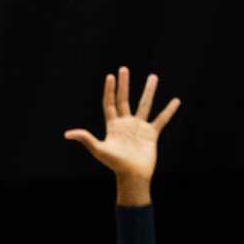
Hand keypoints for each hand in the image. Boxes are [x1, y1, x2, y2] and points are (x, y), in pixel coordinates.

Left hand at [64, 66, 179, 195]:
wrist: (132, 175)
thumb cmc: (115, 164)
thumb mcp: (99, 150)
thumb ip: (86, 139)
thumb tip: (68, 134)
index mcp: (113, 126)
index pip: (110, 103)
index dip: (110, 90)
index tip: (110, 76)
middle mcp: (125, 124)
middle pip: (124, 100)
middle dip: (124, 85)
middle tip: (124, 69)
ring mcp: (139, 128)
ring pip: (144, 105)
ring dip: (148, 91)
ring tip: (153, 77)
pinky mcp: (151, 134)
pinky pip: (162, 119)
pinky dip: (169, 111)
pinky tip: (176, 100)